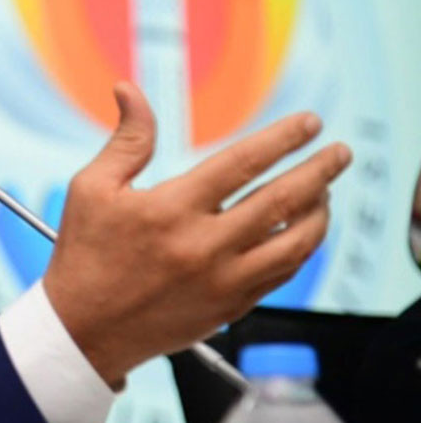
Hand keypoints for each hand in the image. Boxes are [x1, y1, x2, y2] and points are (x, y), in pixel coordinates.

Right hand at [42, 82, 351, 387]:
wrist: (83, 330)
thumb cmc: (84, 255)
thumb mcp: (92, 189)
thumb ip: (126, 140)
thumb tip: (130, 91)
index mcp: (171, 211)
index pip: (242, 164)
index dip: (282, 139)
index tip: (309, 123)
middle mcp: (203, 247)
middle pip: (282, 201)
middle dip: (320, 170)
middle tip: (340, 152)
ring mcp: (222, 281)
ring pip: (295, 244)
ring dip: (319, 213)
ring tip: (324, 192)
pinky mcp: (229, 308)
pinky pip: (282, 274)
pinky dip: (300, 248)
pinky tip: (300, 231)